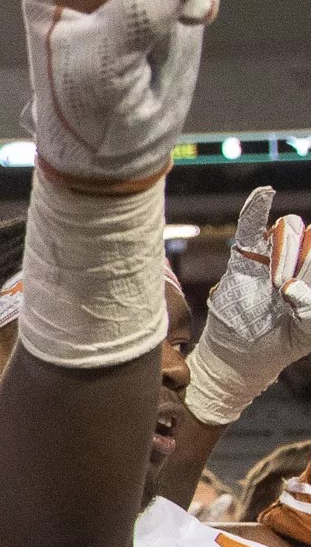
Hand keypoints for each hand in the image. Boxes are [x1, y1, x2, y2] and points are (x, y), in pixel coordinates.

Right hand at [187, 186, 310, 425]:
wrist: (242, 353)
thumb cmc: (282, 342)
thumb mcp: (306, 330)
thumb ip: (308, 308)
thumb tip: (291, 287)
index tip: (298, 269)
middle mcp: (297, 259)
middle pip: (307, 236)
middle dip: (302, 255)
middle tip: (285, 288)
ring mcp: (271, 255)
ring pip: (285, 231)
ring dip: (285, 250)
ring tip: (276, 283)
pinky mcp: (243, 257)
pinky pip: (250, 227)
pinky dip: (256, 208)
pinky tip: (265, 193)